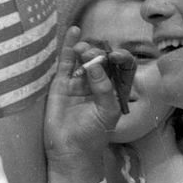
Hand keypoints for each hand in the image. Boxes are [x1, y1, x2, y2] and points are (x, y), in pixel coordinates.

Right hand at [45, 27, 134, 163]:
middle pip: (101, 59)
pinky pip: (65, 63)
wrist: (70, 150)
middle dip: (99, 54)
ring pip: (83, 58)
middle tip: (93, 57)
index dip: (120, 58)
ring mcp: (78, 82)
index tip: (115, 57)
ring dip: (85, 49)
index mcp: (114, 89)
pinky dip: (68, 47)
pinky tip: (73, 32)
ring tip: (83, 48)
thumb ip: (104, 87)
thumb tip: (94, 64)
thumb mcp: (107, 111)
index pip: (121, 66)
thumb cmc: (93, 134)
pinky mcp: (61, 84)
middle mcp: (97, 83)